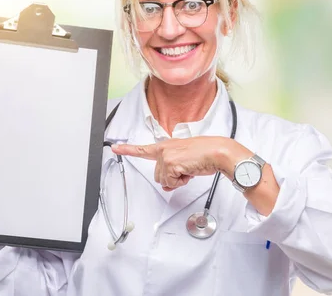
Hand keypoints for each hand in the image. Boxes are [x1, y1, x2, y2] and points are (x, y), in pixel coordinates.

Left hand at [111, 137, 251, 191]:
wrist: (216, 152)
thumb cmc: (205, 154)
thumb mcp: (185, 162)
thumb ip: (171, 171)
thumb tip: (165, 186)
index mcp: (167, 146)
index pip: (144, 149)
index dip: (128, 150)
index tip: (115, 148)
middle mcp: (163, 149)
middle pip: (158, 175)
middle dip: (171, 177)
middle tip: (186, 170)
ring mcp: (165, 156)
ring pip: (163, 180)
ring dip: (177, 180)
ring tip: (189, 169)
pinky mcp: (170, 163)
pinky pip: (170, 182)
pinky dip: (181, 181)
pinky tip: (189, 171)